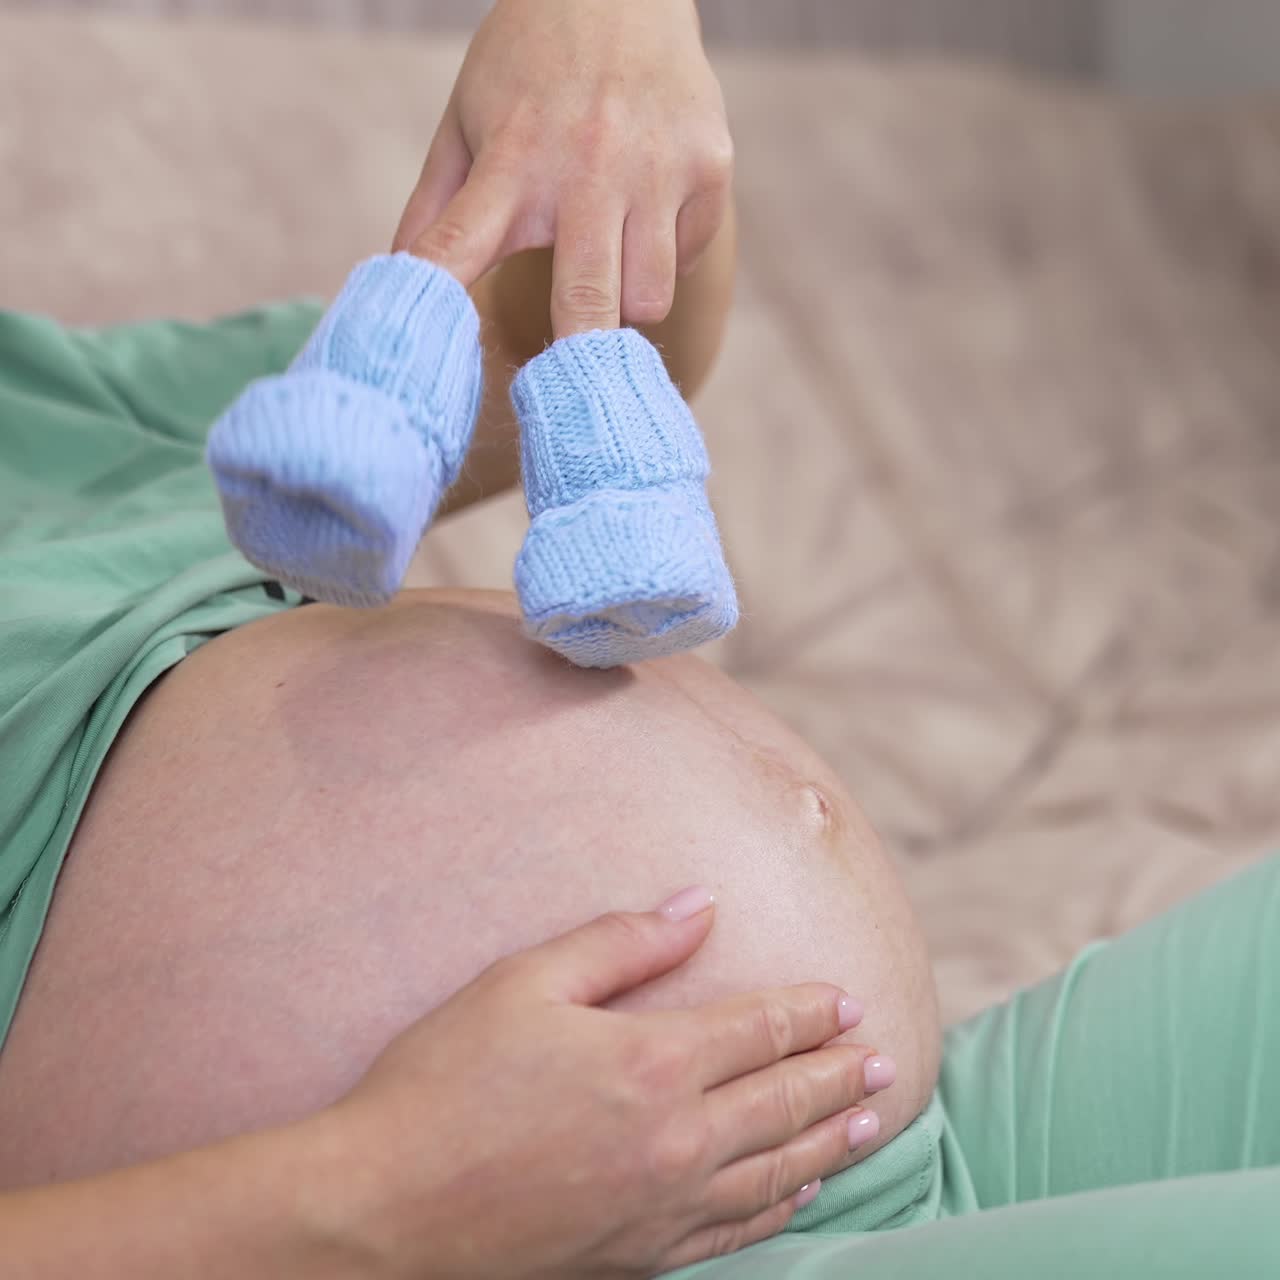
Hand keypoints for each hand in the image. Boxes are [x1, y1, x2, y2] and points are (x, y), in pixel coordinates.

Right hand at [313, 890, 880, 1278]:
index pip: (759, 1030)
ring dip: (830, 1140)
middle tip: (881, 1057)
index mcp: (652, 1062)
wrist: (386, 1208)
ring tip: (871, 1120)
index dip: (809, 1012)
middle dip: (837, 1073)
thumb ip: (622, 940)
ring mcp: (663, 1205)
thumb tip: (700, 906)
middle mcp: (677, 1139)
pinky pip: (737, 1231)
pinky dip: (782, 1206)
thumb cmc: (444, 1080)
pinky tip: (800, 1192)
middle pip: (783, 1099)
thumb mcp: (526, 981)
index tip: (846, 1000)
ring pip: (777, 1169)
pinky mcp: (639, 1252)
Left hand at [393, 0, 732, 335]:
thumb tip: (397, 286)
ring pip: (647, 299)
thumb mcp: (466, 120)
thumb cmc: (531, 65)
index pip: (458, 248)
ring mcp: (656, 169)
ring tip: (608, 263)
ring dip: (624, 300)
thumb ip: (436, 209)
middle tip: (567, 375)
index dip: (440, 305)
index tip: (430, 358)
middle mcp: (588, 168)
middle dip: (575, 355)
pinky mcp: (708, 168)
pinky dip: (664, 255)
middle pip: (585, 304)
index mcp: (513, 161)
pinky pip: (684, 259)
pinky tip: (648, 213)